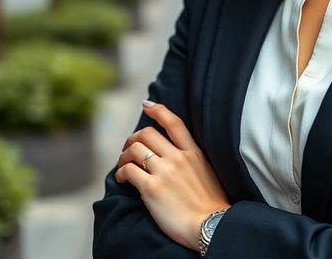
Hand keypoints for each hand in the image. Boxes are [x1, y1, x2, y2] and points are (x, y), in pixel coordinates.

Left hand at [116, 102, 229, 250]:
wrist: (210, 226)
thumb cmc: (208, 204)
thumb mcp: (205, 171)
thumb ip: (189, 158)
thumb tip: (170, 152)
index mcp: (194, 152)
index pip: (174, 122)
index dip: (158, 109)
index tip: (146, 105)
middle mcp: (179, 158)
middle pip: (147, 133)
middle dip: (133, 138)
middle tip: (128, 149)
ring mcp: (165, 172)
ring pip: (134, 149)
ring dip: (123, 156)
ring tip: (123, 166)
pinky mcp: (152, 188)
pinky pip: (128, 171)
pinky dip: (120, 173)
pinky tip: (123, 180)